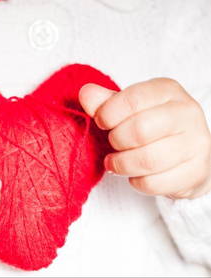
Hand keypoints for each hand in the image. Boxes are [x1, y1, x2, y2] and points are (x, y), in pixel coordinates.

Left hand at [79, 78, 210, 198]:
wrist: (186, 153)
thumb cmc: (151, 126)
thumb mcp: (128, 109)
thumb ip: (105, 102)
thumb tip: (85, 93)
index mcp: (167, 91)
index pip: (132, 99)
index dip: (108, 114)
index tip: (101, 122)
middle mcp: (187, 113)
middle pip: (139, 130)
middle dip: (116, 141)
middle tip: (112, 144)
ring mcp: (196, 143)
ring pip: (148, 160)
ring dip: (122, 165)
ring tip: (115, 162)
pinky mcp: (196, 172)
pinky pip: (155, 183)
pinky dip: (136, 182)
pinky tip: (135, 174)